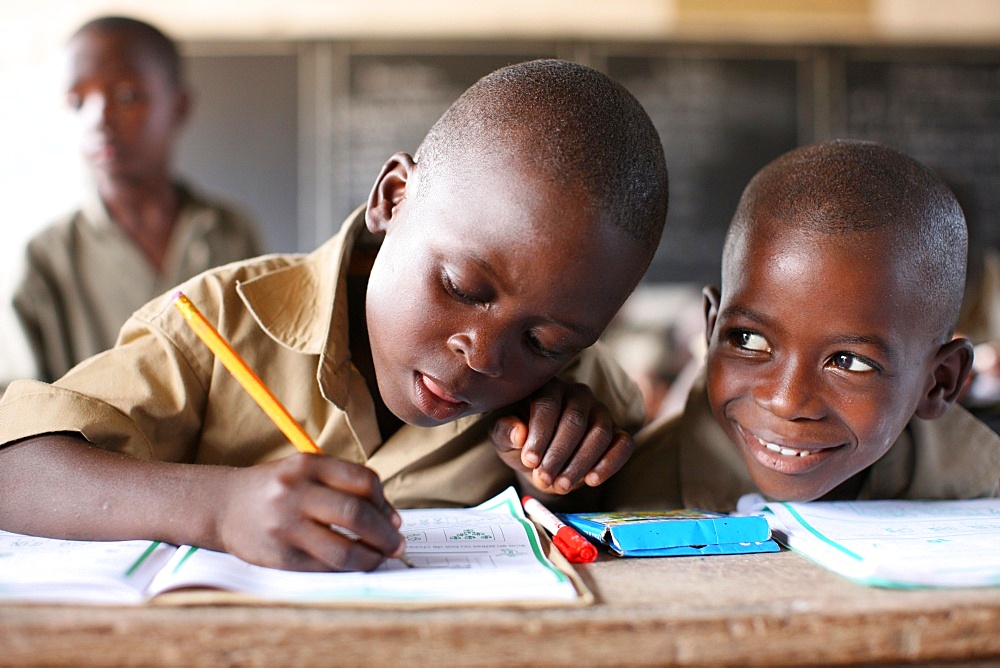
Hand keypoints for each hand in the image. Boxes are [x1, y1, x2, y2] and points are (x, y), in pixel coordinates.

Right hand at [216, 453, 404, 571]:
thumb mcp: (306, 470)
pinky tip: (355, 565)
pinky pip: (324, 567)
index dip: (385, 502)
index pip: (363, 481)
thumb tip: (390, 518)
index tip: (394, 518)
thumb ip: (344, 485)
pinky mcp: (280, 556)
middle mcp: (296, 492)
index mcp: (308, 465)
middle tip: (397, 544)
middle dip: (385, 534)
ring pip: (343, 550)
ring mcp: (286, 526)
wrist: (222, 506)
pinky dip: (347, 568)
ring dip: (371, 557)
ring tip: (381, 558)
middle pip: (357, 515)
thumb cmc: (276, 488)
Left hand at [490, 379, 634, 494]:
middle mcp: (578, 394)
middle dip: (559, 453)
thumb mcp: (503, 439)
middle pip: (575, 421)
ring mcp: (601, 412)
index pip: (547, 405)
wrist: (543, 463)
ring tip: (561, 485)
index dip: (539, 434)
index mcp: (549, 388)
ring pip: (600, 433)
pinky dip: (610, 463)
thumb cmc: (521, 444)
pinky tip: (591, 480)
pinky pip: (623, 444)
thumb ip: (504, 432)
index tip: (529, 461)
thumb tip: (519, 433)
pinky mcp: (618, 432)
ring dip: (580, 462)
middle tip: (544, 478)